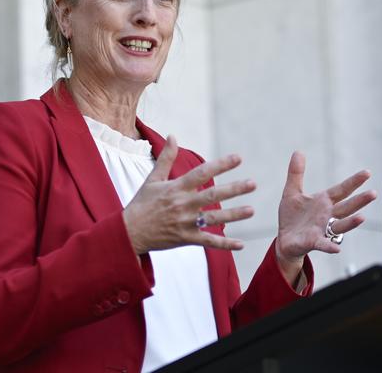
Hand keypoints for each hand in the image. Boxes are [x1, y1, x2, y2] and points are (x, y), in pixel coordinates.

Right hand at [122, 136, 255, 254]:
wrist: (129, 232)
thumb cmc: (141, 203)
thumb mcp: (152, 179)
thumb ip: (166, 158)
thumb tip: (173, 136)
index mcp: (176, 188)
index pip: (201, 173)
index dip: (220, 165)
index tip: (238, 158)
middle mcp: (183, 204)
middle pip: (212, 196)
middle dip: (234, 189)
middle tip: (253, 183)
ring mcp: (185, 223)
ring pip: (214, 219)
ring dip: (234, 215)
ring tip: (251, 210)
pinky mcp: (186, 239)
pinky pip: (208, 242)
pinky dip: (225, 244)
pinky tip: (241, 244)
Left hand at [275, 151, 376, 273]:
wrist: (284, 239)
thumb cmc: (292, 216)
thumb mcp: (292, 192)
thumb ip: (296, 173)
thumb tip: (298, 151)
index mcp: (323, 201)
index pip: (342, 190)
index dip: (354, 182)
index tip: (367, 172)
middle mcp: (327, 215)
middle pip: (347, 207)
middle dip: (359, 201)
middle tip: (374, 193)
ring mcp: (323, 229)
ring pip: (340, 225)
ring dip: (351, 222)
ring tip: (362, 217)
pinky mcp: (314, 242)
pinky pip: (324, 244)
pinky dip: (330, 246)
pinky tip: (337, 249)